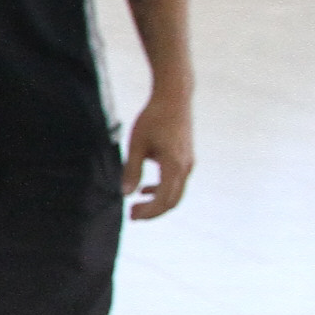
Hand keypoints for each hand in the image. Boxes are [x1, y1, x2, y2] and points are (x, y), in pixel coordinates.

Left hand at [122, 90, 192, 218]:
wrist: (174, 98)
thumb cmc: (153, 118)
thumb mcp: (137, 144)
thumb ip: (132, 169)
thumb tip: (126, 193)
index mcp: (174, 165)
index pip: (164, 199)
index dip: (148, 211)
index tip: (132, 215)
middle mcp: (185, 167)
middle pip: (172, 200)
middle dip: (153, 211)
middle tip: (132, 216)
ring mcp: (188, 163)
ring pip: (176, 192)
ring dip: (157, 201)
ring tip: (136, 206)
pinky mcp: (186, 158)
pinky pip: (176, 181)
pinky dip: (162, 189)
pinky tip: (145, 190)